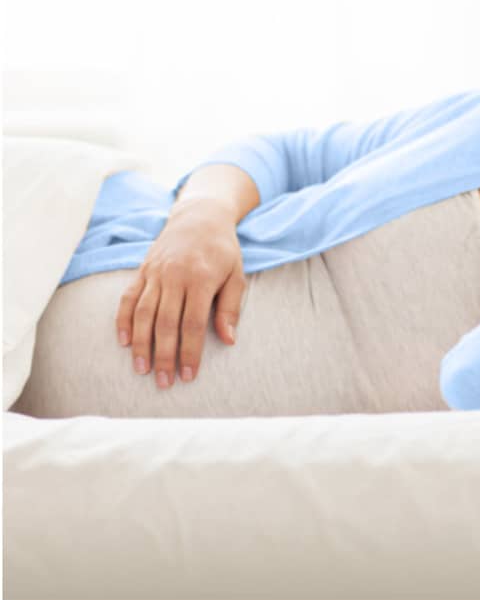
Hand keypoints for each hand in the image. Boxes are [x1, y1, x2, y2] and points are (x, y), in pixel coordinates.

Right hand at [115, 199, 245, 387]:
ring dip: (141, 344)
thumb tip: (228, 340)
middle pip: (165, 323)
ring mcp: (155, 272)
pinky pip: (129, 297)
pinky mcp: (143, 269)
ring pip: (143, 313)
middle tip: (164, 383)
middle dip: (164, 356)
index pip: (193, 323)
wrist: (200, 216)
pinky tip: (124, 341)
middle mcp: (175, 275)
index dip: (190, 352)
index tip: (188, 376)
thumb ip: (231, 307)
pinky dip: (123, 320)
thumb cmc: (222, 250)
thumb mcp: (236, 274)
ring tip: (142, 370)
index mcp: (201, 277)